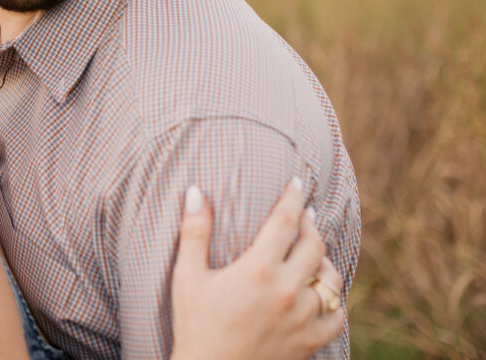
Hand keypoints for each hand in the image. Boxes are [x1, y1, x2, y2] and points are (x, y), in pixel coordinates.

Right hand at [169, 180, 344, 359]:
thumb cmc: (194, 325)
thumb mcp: (188, 276)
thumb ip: (194, 232)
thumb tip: (197, 191)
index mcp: (258, 270)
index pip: (284, 221)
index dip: (292, 197)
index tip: (296, 182)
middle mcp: (287, 291)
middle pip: (314, 245)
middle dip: (309, 225)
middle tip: (302, 215)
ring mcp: (302, 319)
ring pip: (330, 279)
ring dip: (324, 259)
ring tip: (315, 251)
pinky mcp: (309, 342)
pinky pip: (337, 316)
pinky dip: (334, 300)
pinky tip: (324, 292)